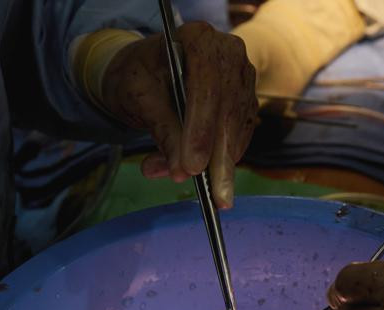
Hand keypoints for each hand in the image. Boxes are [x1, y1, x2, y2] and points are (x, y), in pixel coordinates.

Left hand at [100, 22, 257, 207]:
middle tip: (212, 196)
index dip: (201, 129)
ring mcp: (242, 77)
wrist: (148, 72)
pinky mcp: (245, 101)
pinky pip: (241, 136)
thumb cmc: (138, 77)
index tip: (192, 167)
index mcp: (198, 39)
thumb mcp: (139, 99)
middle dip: (217, 157)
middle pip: (228, 110)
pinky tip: (205, 176)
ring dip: (219, 164)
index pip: (207, 86)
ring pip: (237, 128)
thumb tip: (181, 171)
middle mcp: (229, 54)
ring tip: (191, 184)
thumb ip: (162, 131)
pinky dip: (224, 160)